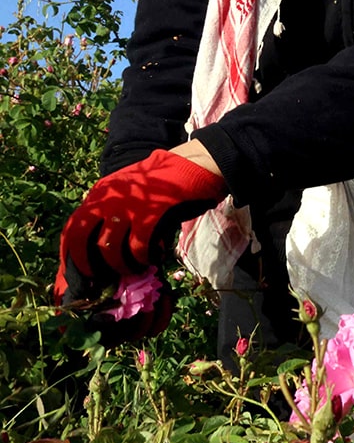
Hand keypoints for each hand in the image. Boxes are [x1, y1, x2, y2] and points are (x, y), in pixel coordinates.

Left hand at [55, 147, 227, 306]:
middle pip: (80, 238)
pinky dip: (142, 258)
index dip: (70, 252)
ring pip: (108, 247)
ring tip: (131, 270)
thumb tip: (104, 244)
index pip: (73, 226)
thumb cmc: (165, 180)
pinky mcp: (149, 214)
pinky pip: (137, 246)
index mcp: (100, 192)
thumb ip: (114, 209)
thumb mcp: (130, 190)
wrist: (194, 164)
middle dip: (85, 263)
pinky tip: (151, 259)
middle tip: (97, 278)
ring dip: (118, 265)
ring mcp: (127, 206)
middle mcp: (107, 198)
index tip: (76, 270)